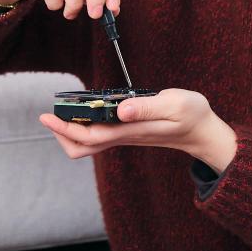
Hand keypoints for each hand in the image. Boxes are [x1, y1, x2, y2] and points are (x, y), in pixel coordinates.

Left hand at [39, 89, 238, 173]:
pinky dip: (85, 123)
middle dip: (62, 133)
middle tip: (50, 114)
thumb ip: (147, 107)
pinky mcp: (127, 130)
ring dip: (71, 129)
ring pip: (88, 142)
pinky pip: (98, 134)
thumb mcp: (175, 104)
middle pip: (82, 146)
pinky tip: (84, 108)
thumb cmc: (192, 115)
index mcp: (130, 130)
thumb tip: (121, 109)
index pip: (90, 135)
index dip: (65, 128)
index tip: (48, 116)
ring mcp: (125, 135)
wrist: (203, 131)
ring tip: (62, 109)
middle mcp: (123, 136)